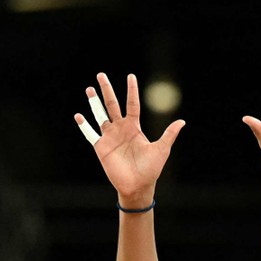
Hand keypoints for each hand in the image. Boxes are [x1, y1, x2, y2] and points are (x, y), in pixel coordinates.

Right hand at [75, 73, 184, 208]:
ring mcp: (110, 137)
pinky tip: (78, 116)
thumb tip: (182, 121)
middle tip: (101, 75)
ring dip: (94, 103)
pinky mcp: (101, 147)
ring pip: (100, 115)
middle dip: (107, 90)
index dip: (131, 90)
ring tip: (89, 89)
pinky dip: (84, 126)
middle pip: (112, 105)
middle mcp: (120, 129)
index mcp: (134, 127)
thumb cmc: (150, 169)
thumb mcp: (162, 149)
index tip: (130, 76)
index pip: (132, 104)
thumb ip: (169, 134)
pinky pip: (91, 134)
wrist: (138, 186)